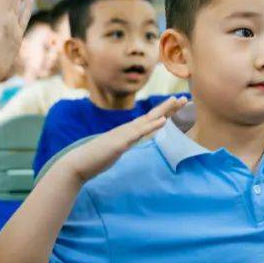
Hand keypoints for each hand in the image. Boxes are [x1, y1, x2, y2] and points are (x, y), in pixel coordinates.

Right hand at [54, 96, 187, 183]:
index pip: (151, 119)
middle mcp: (128, 129)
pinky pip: (139, 133)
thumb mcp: (118, 150)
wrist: (78, 164)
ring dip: (164, 110)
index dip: (165, 112)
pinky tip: (163, 121)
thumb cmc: (97, 158)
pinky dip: (152, 126)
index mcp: (129, 132)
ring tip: (178, 102)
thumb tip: (135, 143)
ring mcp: (124, 134)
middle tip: (185, 98)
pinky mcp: (120, 142)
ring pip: (148, 119)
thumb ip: (127, 144)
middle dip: (169, 106)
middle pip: (152, 115)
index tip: (179, 105)